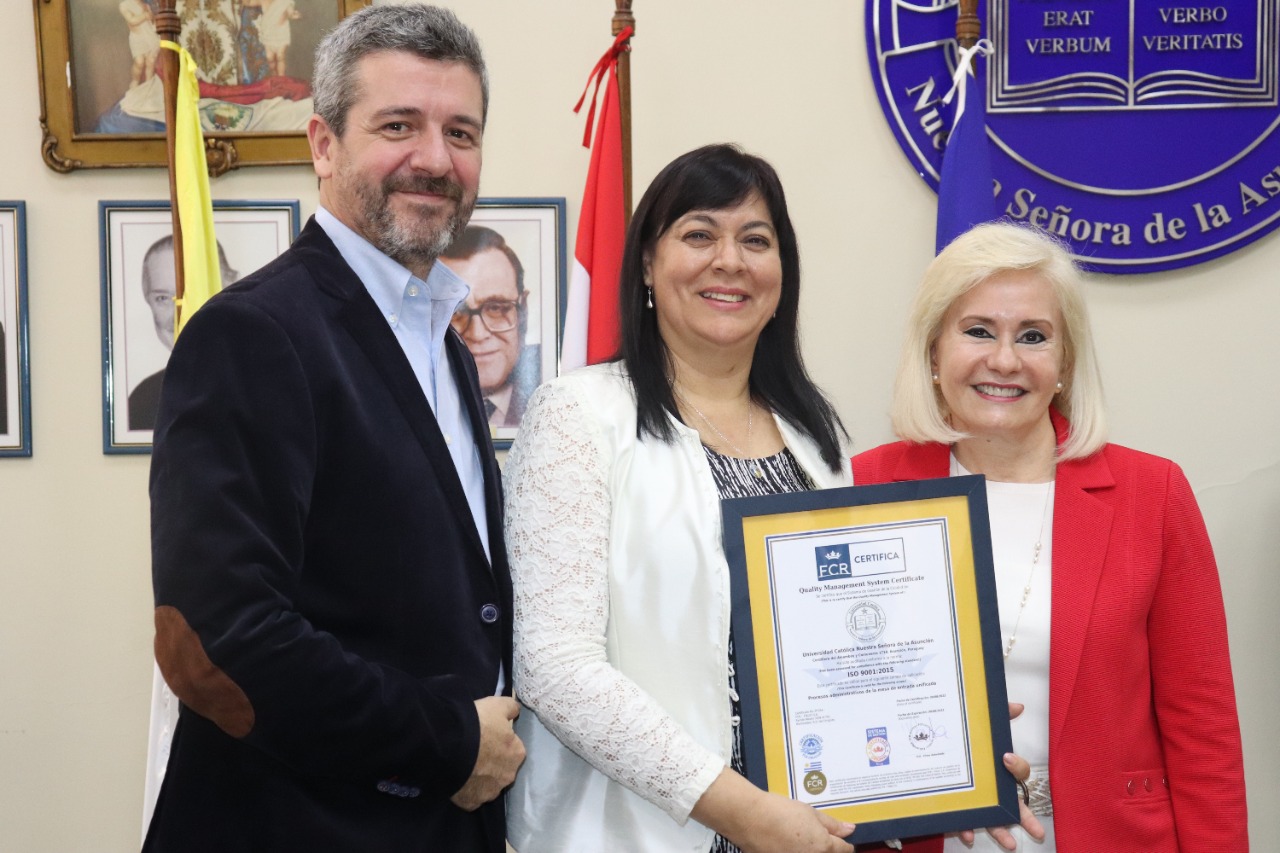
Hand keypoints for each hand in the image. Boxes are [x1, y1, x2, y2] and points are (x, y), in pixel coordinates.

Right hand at [450, 696, 525, 810]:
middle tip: (475, 752)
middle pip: (501, 769)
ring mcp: (490, 792)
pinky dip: (466, 791)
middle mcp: (508, 776)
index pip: (512, 748)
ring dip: (479, 778)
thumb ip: (510, 708)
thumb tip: (516, 711)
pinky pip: (471, 798)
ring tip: (464, 766)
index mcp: (517, 753)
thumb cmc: (477, 724)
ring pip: (487, 786)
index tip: (486, 737)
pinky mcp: (472, 802)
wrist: (449, 746)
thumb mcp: (496, 705)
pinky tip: (458, 779)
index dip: (499, 742)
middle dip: (491, 763)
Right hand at [692, 768, 855, 852]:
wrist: (749, 817)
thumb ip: (832, 824)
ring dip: (810, 849)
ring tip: (798, 837)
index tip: (840, 839)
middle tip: (816, 836)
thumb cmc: (779, 811)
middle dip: (828, 848)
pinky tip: (786, 841)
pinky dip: (794, 850)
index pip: (844, 850)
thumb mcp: (810, 812)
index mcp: (823, 846)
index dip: (844, 843)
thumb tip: (850, 829)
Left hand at [955, 704, 1043, 848]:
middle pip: (1014, 804)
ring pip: (994, 819)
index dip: (1016, 766)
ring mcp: (978, 801)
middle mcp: (992, 787)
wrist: (926, 744)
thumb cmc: (962, 742)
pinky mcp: (959, 809)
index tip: (1005, 759)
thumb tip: (1016, 705)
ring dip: (1001, 831)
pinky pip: (965, 823)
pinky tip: (966, 836)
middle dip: (1026, 817)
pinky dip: (967, 830)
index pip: (1017, 770)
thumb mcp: (977, 725)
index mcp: (999, 768)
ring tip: (1010, 844)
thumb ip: (996, 714)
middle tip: (1037, 830)